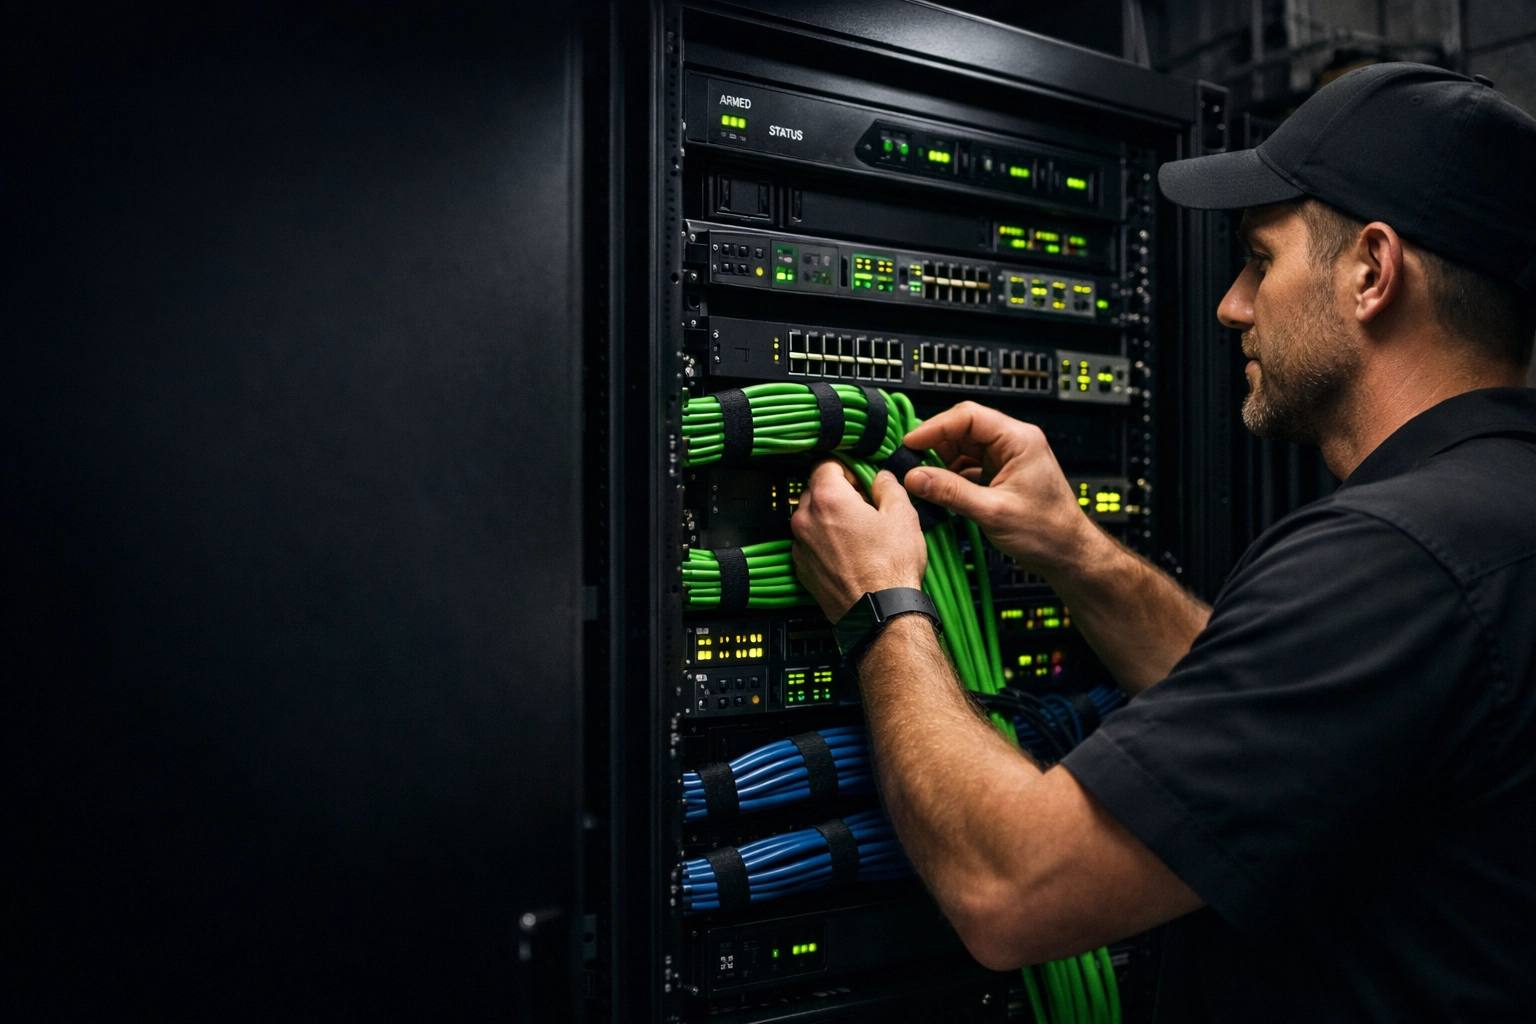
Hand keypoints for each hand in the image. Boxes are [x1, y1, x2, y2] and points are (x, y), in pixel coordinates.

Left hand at [791, 460, 926, 621]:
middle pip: (815, 490)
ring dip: (830, 519)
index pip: (826, 464)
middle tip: (864, 508)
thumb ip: (888, 486)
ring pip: (811, 518)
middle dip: (838, 493)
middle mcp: (805, 520)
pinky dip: (824, 542)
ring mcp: (800, 546)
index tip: (861, 481)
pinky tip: (849, 554)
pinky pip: (809, 543)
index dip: (847, 469)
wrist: (880, 614)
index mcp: (827, 499)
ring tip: (858, 534)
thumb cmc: (890, 568)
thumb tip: (881, 478)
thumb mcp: (903, 515)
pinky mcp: (802, 568)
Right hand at [901, 402, 1098, 574]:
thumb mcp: (993, 511)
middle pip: (963, 430)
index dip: (935, 427)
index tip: (911, 442)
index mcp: (1019, 440)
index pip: (968, 417)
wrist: (1068, 554)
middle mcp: (1013, 444)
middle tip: (911, 463)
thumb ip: (951, 493)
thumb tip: (916, 477)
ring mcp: (1007, 460)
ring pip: (963, 449)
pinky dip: (951, 477)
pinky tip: (939, 491)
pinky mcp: (1001, 476)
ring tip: (923, 480)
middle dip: (935, 446)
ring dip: (941, 463)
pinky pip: (968, 467)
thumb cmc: (1049, 531)